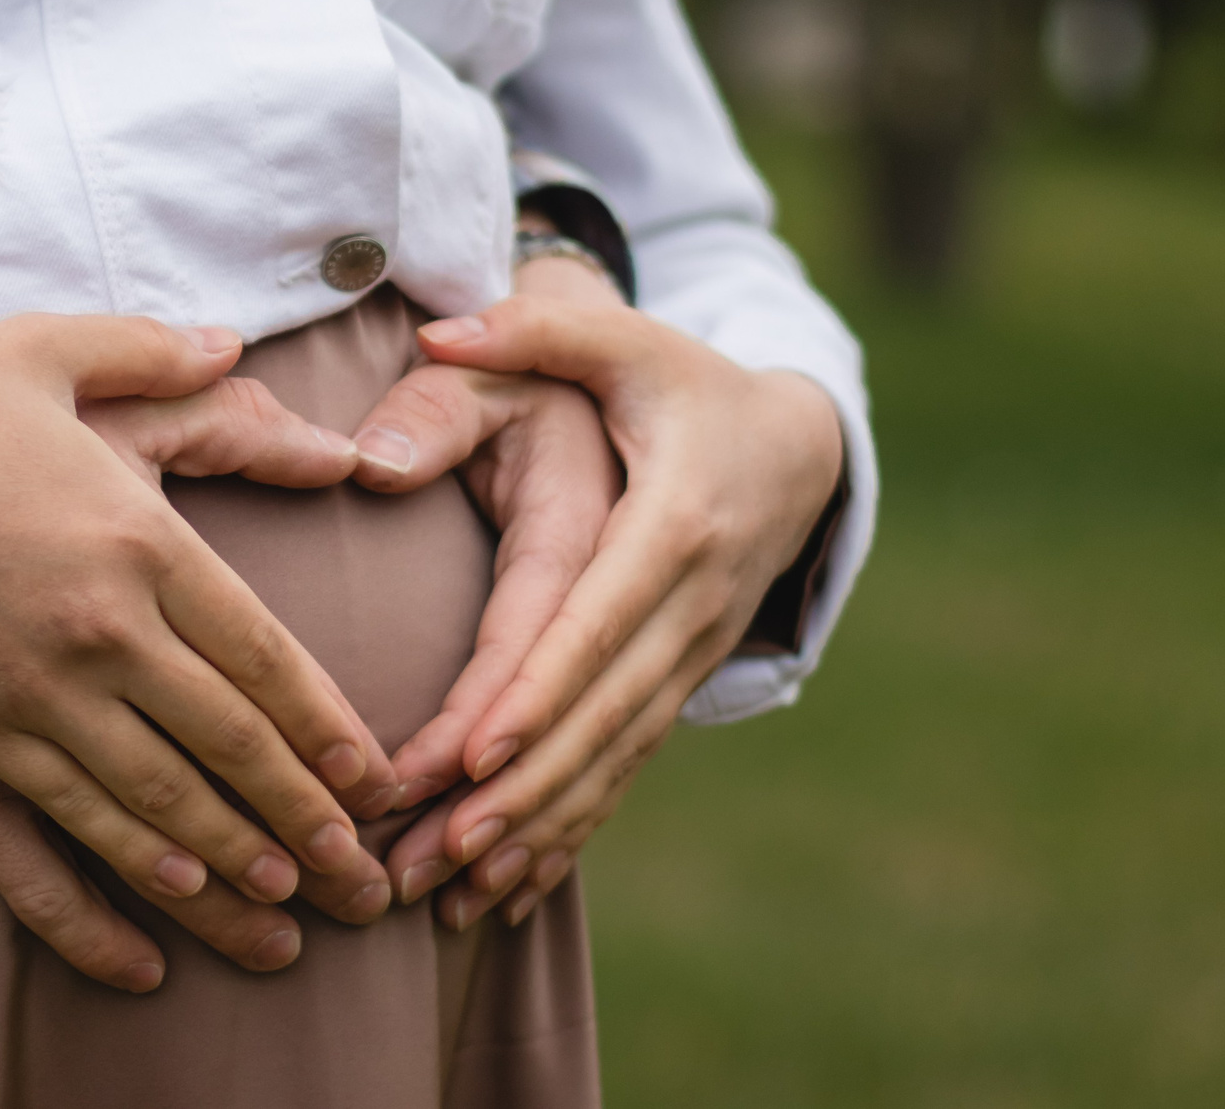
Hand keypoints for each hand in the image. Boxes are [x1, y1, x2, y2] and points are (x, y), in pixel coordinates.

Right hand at [0, 313, 400, 932]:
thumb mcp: (48, 349)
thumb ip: (154, 351)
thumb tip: (234, 341)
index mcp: (137, 544)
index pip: (267, 662)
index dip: (330, 735)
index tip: (375, 786)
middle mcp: (96, 639)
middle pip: (229, 753)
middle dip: (307, 828)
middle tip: (362, 886)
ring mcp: (23, 709)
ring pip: (152, 820)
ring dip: (229, 883)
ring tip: (287, 934)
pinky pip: (34, 858)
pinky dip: (92, 920)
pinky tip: (146, 963)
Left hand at [365, 290, 843, 928]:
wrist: (792, 443)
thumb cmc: (678, 380)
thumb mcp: (617, 336)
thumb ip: (532, 328)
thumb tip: (438, 333)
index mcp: (672, 522)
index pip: (598, 620)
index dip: (540, 690)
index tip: (473, 754)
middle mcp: (692, 604)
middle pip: (602, 713)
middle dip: (519, 791)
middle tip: (432, 852)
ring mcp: (694, 654)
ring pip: (612, 758)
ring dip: (535, 830)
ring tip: (449, 896)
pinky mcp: (680, 683)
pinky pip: (625, 767)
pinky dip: (570, 830)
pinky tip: (509, 892)